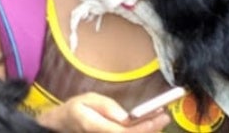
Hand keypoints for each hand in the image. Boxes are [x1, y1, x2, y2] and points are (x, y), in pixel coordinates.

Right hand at [36, 93, 170, 132]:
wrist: (64, 125)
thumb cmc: (77, 110)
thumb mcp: (87, 100)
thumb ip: (107, 107)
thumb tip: (127, 117)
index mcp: (94, 126)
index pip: (123, 132)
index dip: (143, 128)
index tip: (158, 117)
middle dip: (151, 130)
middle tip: (164, 117)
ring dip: (148, 132)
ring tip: (159, 120)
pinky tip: (149, 126)